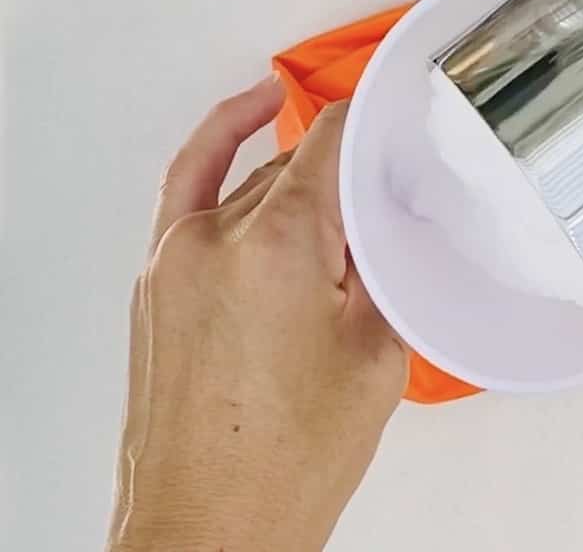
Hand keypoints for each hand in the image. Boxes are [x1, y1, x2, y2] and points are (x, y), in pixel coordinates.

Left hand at [106, 77, 407, 551]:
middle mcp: (218, 237)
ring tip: (342, 198)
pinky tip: (249, 116)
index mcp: (280, 245)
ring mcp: (176, 255)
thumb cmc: (284, 462)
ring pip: (254, 182)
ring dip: (299, 182)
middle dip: (346, 174)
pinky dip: (221, 141)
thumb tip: (381, 227)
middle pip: (296, 166)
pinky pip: (189, 185)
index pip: (329, 143)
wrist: (210, 529)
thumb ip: (380, 270)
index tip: (388, 110)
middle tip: (386, 195)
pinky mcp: (157, 277)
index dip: (366, 120)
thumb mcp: (376, 353)